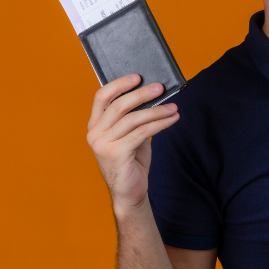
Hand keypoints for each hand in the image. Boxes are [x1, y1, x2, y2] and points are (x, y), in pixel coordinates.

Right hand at [86, 75, 179, 213]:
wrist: (129, 192)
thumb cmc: (131, 161)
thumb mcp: (129, 135)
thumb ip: (133, 117)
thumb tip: (153, 95)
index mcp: (95, 125)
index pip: (101, 97)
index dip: (119, 84)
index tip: (138, 76)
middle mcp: (94, 133)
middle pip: (119, 105)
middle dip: (142, 94)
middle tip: (161, 87)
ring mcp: (103, 144)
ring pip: (134, 118)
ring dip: (157, 110)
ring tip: (174, 107)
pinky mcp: (116, 153)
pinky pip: (142, 132)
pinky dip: (160, 123)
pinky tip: (172, 119)